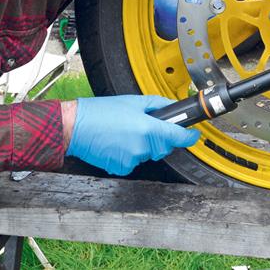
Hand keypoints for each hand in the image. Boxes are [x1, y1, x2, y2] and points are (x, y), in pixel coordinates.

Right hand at [66, 95, 199, 174]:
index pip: (178, 136)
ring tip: (124, 133)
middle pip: (163, 147)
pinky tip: (117, 144)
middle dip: (159, 138)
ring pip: (148, 154)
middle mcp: (142, 146)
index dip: (189, 136)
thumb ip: (156, 105)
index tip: (194, 135)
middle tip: (143, 126)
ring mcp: (132, 159)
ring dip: (142, 145)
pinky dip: (130, 154)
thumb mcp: (132, 101)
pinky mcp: (122, 168)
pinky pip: (134, 162)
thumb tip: (172, 107)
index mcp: (147, 128)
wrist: (76, 127)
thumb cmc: (100, 112)